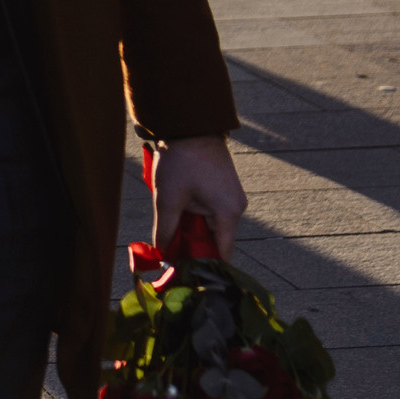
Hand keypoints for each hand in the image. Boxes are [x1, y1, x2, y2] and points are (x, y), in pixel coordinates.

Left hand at [151, 135, 246, 259]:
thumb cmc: (180, 161)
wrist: (189, 126)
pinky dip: (195, 214)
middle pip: (215, 239)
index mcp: (228, 213)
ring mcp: (232, 197)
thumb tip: (163, 254)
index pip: (221, 253)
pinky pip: (210, 211)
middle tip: (170, 250)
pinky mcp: (224, 188)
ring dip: (192, 227)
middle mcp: (236, 207)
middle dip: (193, 244)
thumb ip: (166, 230)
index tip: (186, 272)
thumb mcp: (168, 199)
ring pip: (210, 224)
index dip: (203, 264)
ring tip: (171, 224)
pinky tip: (178, 208)